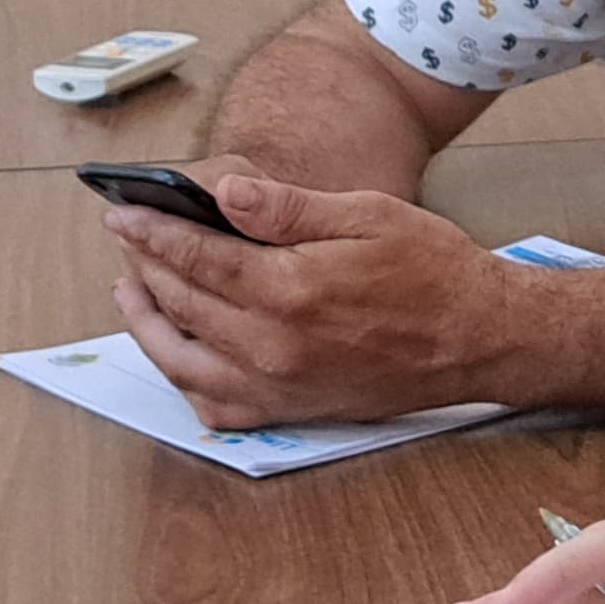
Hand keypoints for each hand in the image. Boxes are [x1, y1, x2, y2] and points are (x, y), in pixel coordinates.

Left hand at [103, 173, 522, 425]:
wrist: (483, 338)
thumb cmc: (435, 271)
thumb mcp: (368, 215)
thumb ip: (289, 207)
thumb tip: (225, 193)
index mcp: (288, 289)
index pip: (194, 256)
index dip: (151, 231)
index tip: (122, 214)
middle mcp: (273, 345)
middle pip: (179, 302)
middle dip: (144, 265)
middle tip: (128, 240)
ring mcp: (279, 385)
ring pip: (182, 359)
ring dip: (148, 324)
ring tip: (133, 293)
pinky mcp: (293, 410)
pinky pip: (217, 407)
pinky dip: (186, 382)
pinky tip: (180, 355)